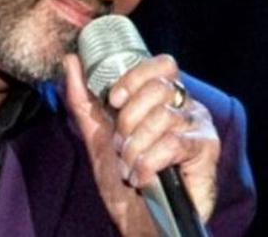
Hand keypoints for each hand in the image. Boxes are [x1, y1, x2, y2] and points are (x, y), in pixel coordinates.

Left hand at [61, 54, 219, 235]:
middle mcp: (185, 106)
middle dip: (128, 119)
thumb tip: (71, 61)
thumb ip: (82, 98)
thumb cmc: (122, 177)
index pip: (161, 64)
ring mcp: (198, 126)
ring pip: (162, 117)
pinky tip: (142, 177)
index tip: (112, 101)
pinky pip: (172, 144)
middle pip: (158, 88)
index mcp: (162, 97)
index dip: (134, 78)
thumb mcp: (96, 134)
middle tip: (120, 144)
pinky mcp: (207, 150)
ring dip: (135, 147)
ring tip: (129, 165)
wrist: (138, 217)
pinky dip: (148, 163)